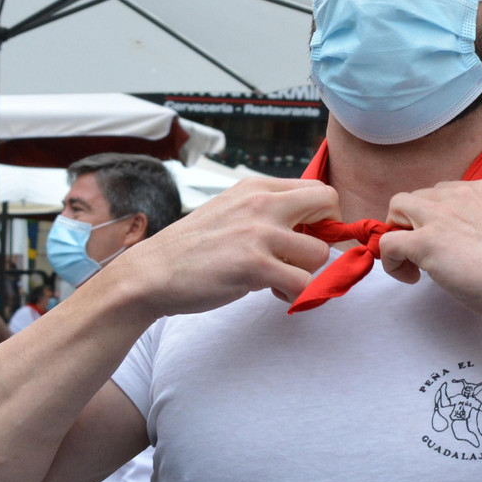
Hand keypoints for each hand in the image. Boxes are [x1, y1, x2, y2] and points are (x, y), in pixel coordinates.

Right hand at [102, 177, 336, 315]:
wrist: (152, 272)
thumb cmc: (193, 247)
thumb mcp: (231, 210)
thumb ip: (265, 209)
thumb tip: (308, 222)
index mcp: (256, 187)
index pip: (317, 189)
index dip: (322, 216)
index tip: (306, 237)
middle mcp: (261, 203)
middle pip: (329, 203)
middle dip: (327, 234)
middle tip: (303, 256)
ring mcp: (258, 233)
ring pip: (320, 252)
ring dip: (306, 272)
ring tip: (280, 279)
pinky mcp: (254, 266)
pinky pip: (303, 282)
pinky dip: (294, 293)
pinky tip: (273, 292)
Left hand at [377, 180, 481, 323]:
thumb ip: (477, 223)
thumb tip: (456, 241)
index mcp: (481, 189)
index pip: (440, 192)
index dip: (433, 218)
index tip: (442, 242)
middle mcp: (458, 193)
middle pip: (415, 197)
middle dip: (412, 223)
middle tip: (425, 254)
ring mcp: (440, 216)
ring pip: (396, 208)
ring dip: (400, 234)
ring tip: (415, 264)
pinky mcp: (425, 241)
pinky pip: (388, 242)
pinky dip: (391, 261)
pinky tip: (411, 277)